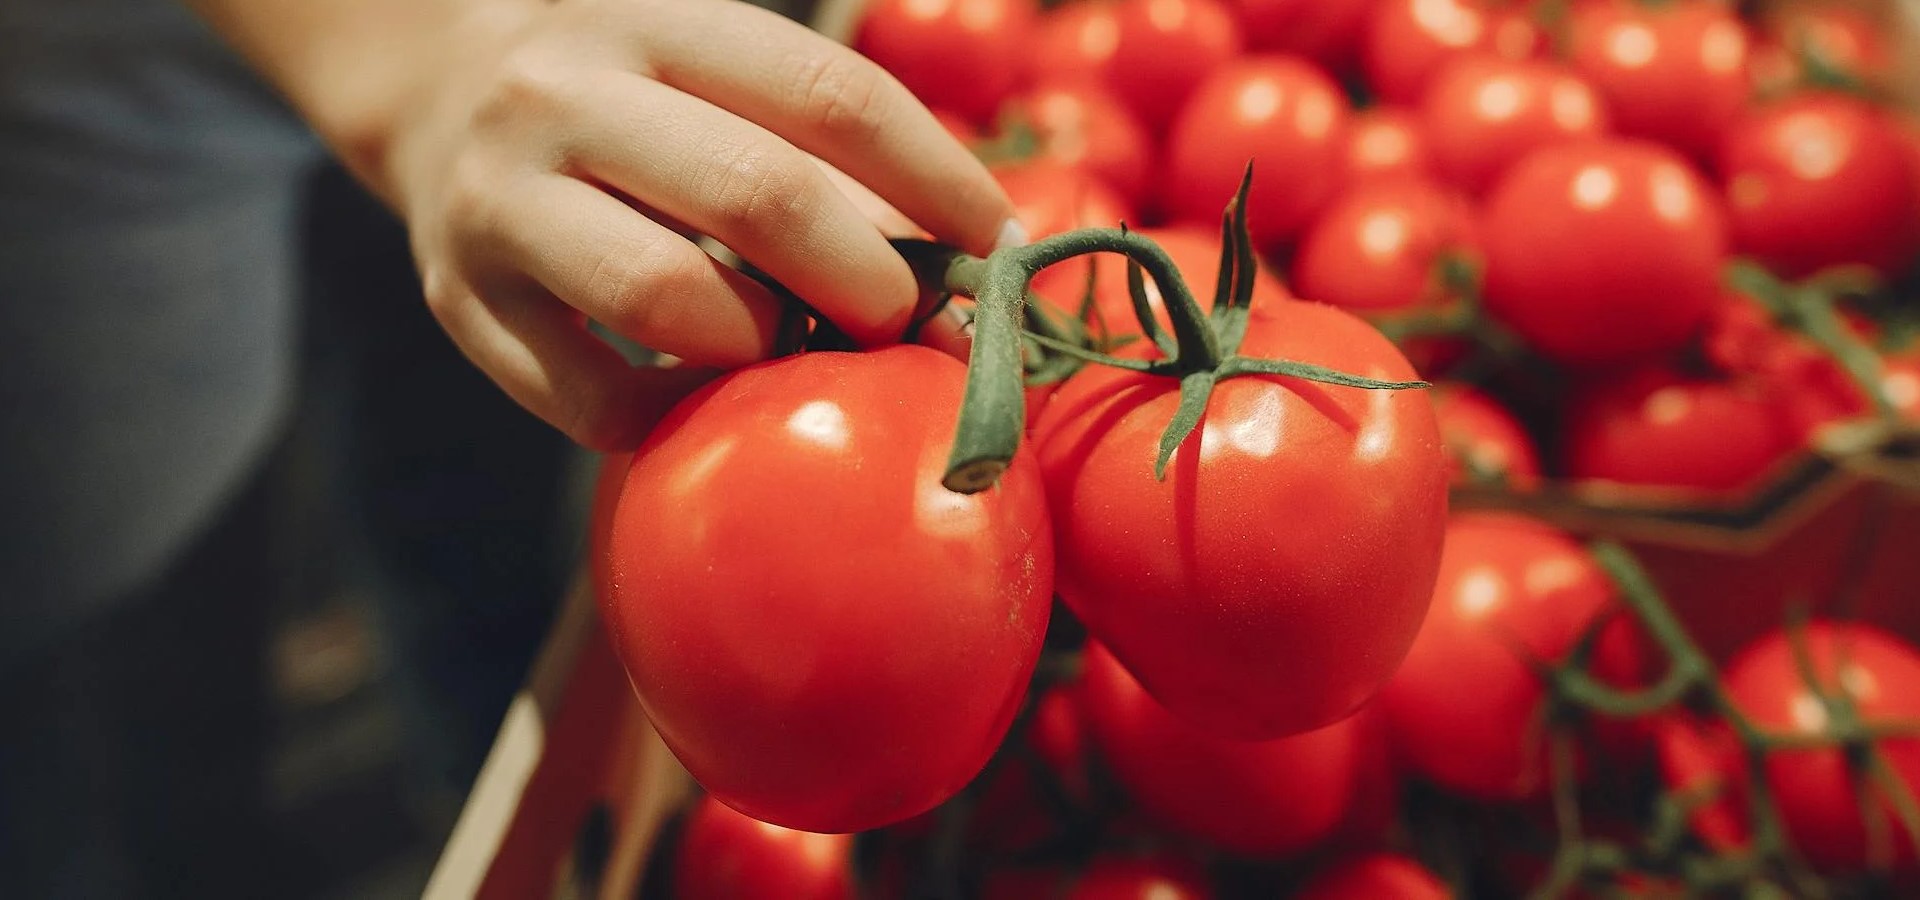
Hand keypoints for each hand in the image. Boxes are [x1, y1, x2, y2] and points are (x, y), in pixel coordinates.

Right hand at [385, 0, 1017, 448]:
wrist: (436, 104)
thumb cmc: (633, 109)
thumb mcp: (714, 85)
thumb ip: (828, 164)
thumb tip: (979, 282)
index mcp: (655, 20)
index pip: (832, 94)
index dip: (937, 178)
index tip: (1000, 247)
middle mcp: (563, 94)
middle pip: (760, 194)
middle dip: (865, 280)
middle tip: (905, 327)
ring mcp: (497, 199)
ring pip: (667, 297)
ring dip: (766, 345)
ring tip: (793, 350)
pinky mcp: (460, 305)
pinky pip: (596, 399)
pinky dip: (678, 415)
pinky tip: (710, 397)